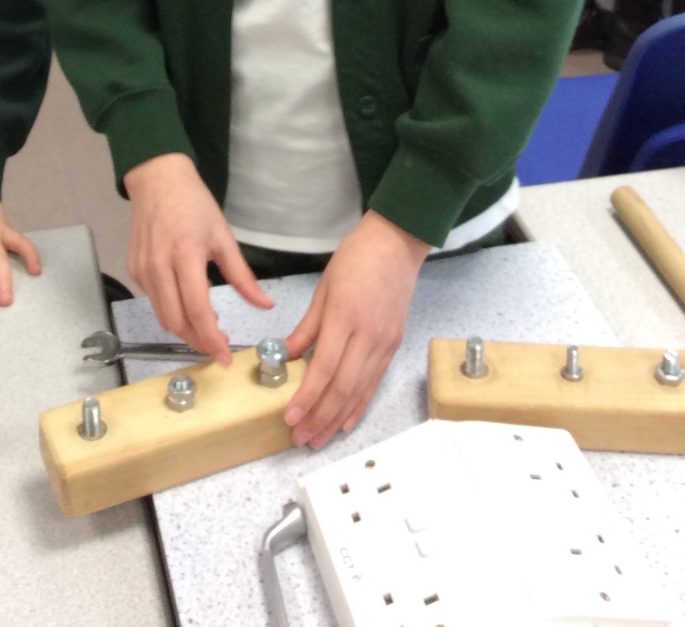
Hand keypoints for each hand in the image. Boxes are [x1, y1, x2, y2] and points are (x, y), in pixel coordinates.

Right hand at [123, 153, 273, 364]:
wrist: (157, 179)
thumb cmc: (194, 204)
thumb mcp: (224, 236)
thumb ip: (243, 276)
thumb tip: (265, 305)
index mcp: (185, 255)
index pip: (197, 310)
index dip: (211, 339)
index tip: (225, 358)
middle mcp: (159, 266)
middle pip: (176, 321)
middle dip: (199, 342)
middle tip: (219, 347)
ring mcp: (143, 270)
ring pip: (162, 317)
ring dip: (185, 331)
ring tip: (207, 330)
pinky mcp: (135, 270)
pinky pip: (154, 302)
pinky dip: (172, 312)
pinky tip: (188, 306)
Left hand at [284, 211, 429, 448]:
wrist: (396, 245)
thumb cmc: (356, 259)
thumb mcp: (324, 288)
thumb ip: (307, 326)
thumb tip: (288, 355)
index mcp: (346, 317)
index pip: (325, 367)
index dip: (308, 397)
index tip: (290, 417)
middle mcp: (368, 335)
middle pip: (343, 387)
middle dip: (320, 417)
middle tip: (300, 439)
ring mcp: (384, 343)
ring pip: (360, 391)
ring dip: (337, 419)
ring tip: (318, 439)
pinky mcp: (393, 346)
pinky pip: (374, 383)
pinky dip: (359, 406)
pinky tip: (345, 422)